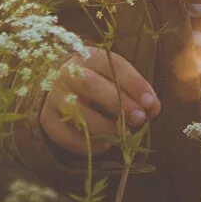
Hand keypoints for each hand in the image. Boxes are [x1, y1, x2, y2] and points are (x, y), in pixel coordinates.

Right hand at [39, 47, 159, 155]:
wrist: (59, 87)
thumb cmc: (97, 81)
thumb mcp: (115, 77)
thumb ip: (135, 91)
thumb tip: (153, 107)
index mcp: (89, 56)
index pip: (113, 65)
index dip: (134, 84)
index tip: (151, 102)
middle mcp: (68, 72)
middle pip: (92, 85)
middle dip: (119, 103)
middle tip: (139, 118)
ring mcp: (55, 96)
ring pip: (78, 111)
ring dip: (105, 126)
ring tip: (125, 134)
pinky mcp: (47, 119)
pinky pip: (65, 135)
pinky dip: (88, 144)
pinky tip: (105, 145)